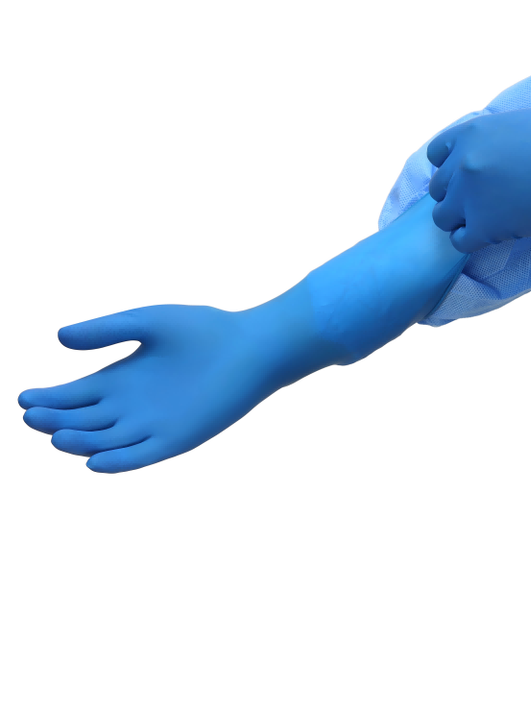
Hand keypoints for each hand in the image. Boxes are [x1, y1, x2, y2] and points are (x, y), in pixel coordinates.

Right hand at [18, 304, 279, 472]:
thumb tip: (58, 337)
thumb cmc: (204, 329)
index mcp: (119, 379)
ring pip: (104, 443)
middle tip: (32, 415)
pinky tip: (94, 461)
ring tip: (57, 434)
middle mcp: (130, 407)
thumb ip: (105, 330)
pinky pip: (141, 457)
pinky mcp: (177, 439)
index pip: (71, 397)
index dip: (46, 400)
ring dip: (80, 442)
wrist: (254, 345)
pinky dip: (118, 462)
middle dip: (54, 420)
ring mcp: (152, 426)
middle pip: (80, 421)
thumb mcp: (147, 322)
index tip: (23, 398)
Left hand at [426, 108, 530, 252]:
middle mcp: (462, 163)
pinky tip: (495, 235)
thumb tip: (488, 153)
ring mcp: (469, 196)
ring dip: (462, 220)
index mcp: (470, 132)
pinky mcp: (484, 227)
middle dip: (458, 196)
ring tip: (489, 221)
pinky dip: (472, 241)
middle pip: (438, 189)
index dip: (452, 168)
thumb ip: (493, 138)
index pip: (437, 155)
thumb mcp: (519, 123)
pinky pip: (458, 241)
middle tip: (486, 202)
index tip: (472, 177)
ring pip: (442, 218)